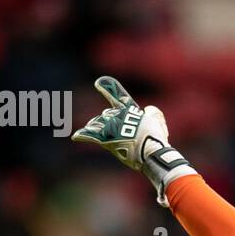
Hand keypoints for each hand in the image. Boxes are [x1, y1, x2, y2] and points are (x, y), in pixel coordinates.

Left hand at [71, 76, 195, 205]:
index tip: (98, 82)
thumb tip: (145, 111)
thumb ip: (151, 112)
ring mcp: (108, 126)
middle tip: (124, 137)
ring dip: (101, 131)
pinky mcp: (104, 139)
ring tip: (114, 140)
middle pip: (106, 116)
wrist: (151, 153)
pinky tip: (76, 136)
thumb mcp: (158, 120)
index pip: (118, 96)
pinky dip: (82, 135)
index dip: (108, 88)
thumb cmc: (156, 139)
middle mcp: (116, 114)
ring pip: (96, 124)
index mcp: (128, 109)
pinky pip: (88, 135)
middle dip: (111, 125)